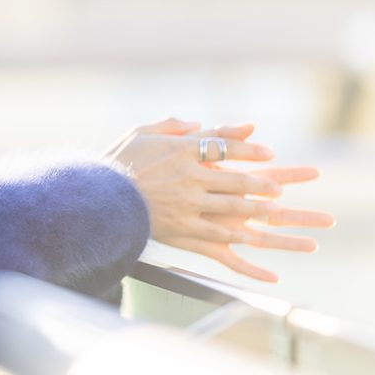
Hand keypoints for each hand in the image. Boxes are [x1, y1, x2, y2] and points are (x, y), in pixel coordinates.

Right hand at [102, 118, 334, 282]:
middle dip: (261, 183)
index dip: (249, 149)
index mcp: (180, 150)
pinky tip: (259, 251)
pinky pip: (218, 240)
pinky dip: (242, 248)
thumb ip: (172, 126)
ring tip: (275, 211)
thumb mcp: (142, 133)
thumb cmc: (118, 161)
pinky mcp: (182, 230)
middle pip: (235, 178)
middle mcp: (188, 177)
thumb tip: (197, 123)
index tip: (268, 153)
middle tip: (278, 187)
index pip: (224, 147)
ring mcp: (187, 206)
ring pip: (232, 208)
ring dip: (257, 209)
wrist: (96, 196)